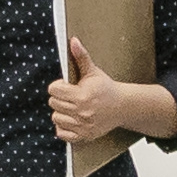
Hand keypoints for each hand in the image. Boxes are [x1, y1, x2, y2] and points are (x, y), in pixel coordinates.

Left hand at [49, 35, 167, 147]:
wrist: (122, 106)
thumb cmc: (106, 88)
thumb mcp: (93, 71)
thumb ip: (81, 57)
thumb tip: (73, 41)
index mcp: (82, 95)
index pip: (53, 90)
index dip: (57, 86)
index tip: (65, 85)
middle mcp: (81, 112)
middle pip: (53, 103)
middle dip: (59, 98)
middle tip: (69, 95)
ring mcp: (82, 126)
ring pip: (56, 118)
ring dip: (61, 112)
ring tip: (71, 107)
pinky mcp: (84, 136)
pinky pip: (62, 133)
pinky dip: (63, 127)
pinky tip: (72, 119)